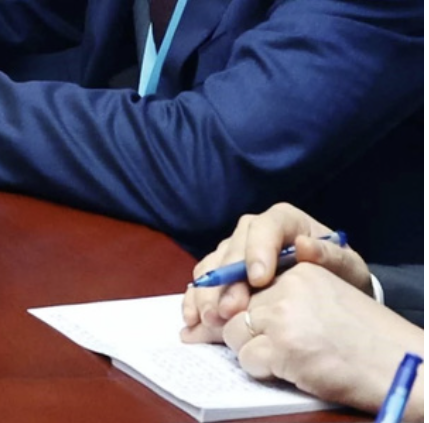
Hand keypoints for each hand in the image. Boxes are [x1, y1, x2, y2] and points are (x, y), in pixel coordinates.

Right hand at [184, 205, 371, 338]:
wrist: (335, 295)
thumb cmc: (343, 278)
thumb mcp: (348, 267)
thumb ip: (330, 256)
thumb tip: (304, 246)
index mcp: (283, 221)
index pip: (263, 227)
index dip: (256, 251)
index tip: (258, 280)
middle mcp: (254, 231)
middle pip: (232, 249)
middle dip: (227, 282)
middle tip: (228, 311)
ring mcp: (236, 251)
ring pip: (213, 265)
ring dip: (208, 293)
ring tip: (209, 320)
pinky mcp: (225, 272)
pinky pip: (204, 281)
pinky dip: (197, 300)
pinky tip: (193, 319)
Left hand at [197, 265, 425, 416]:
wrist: (407, 368)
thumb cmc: (366, 342)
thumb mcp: (322, 302)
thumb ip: (277, 298)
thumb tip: (208, 317)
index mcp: (300, 270)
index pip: (241, 277)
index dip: (220, 297)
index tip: (206, 314)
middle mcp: (289, 286)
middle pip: (231, 305)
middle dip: (224, 326)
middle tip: (209, 335)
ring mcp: (284, 316)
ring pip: (234, 333)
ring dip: (249, 351)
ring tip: (283, 357)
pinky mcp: (284, 346)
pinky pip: (248, 360)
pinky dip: (262, 370)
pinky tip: (290, 370)